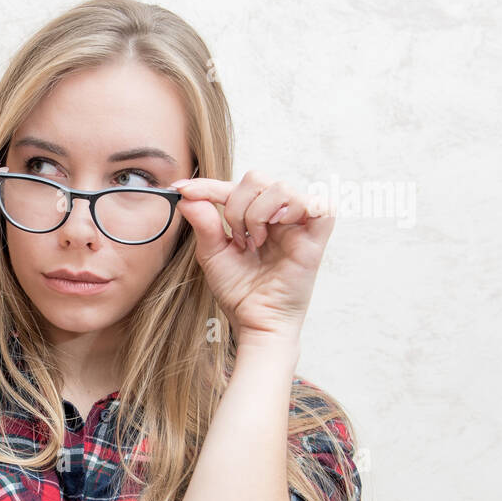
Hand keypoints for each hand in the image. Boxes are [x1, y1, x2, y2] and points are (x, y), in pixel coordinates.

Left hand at [170, 170, 333, 341]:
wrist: (254, 321)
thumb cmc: (239, 292)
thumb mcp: (213, 255)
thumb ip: (203, 224)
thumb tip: (187, 196)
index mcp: (255, 217)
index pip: (234, 187)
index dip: (208, 185)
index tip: (181, 190)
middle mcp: (277, 216)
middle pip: (257, 179)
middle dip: (235, 205)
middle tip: (234, 238)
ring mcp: (298, 225)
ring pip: (281, 187)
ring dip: (257, 213)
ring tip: (253, 242)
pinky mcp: (317, 238)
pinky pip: (319, 204)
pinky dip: (294, 208)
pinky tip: (277, 227)